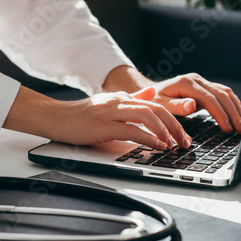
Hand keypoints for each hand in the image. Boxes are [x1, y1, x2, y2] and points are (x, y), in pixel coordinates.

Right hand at [3, 86, 191, 149]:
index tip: (182, 136)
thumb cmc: (81, 115)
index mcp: (123, 98)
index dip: (173, 120)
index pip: (156, 106)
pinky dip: (148, 139)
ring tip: (173, 145)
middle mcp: (120, 101)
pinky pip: (132, 130)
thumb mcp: (110, 104)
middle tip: (184, 142)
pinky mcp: (103, 125)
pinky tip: (157, 146)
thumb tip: (152, 94)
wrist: (56, 117)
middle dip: (175, 127)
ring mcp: (112, 112)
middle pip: (157, 109)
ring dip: (165, 131)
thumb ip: (132, 99)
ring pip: (147, 116)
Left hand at [103, 67, 240, 133]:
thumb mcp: (160, 105)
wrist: (149, 92)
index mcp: (186, 84)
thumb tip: (192, 105)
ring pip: (225, 93)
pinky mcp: (205, 87)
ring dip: (235, 108)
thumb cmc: (153, 101)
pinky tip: (237, 115)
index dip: (220, 114)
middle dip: (233, 113)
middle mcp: (196, 80)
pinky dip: (232, 104)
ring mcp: (202, 82)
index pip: (209, 99)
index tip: (227, 128)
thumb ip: (176, 106)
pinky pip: (223, 94)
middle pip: (221, 95)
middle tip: (240, 130)